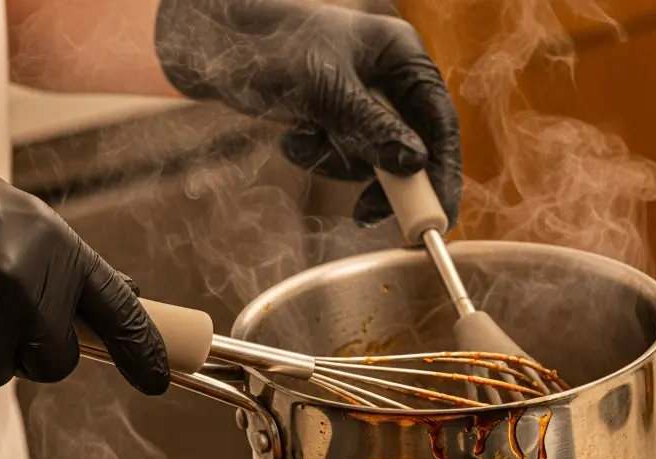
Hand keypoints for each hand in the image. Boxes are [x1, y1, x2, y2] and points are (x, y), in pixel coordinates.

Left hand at [154, 0, 461, 227]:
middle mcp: (386, 77)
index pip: (440, 123)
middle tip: (365, 214)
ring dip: (335, 164)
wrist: (212, 43)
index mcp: (400, 55)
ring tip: (302, 139)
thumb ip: (371, 128)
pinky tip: (291, 136)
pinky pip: (339, 156)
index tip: (436, 218)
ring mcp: (360, 99)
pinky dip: (315, 156)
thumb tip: (415, 164)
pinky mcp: (333, 117)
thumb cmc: (270, 45)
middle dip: (380, 180)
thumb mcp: (325, 90)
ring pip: (370, 159)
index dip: (443, 174)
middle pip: (410, 149)